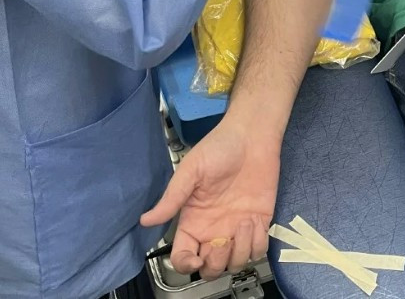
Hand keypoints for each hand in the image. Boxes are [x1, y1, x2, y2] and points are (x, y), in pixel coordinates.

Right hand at [141, 120, 280, 279]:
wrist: (252, 135)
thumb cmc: (218, 148)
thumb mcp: (190, 171)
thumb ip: (171, 198)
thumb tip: (145, 220)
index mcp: (193, 221)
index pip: (183, 257)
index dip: (186, 265)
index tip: (197, 258)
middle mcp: (214, 230)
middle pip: (210, 269)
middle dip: (216, 263)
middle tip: (224, 239)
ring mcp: (237, 229)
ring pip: (235, 264)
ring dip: (240, 250)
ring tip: (244, 221)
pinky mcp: (259, 224)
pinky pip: (258, 250)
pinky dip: (257, 242)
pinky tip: (255, 220)